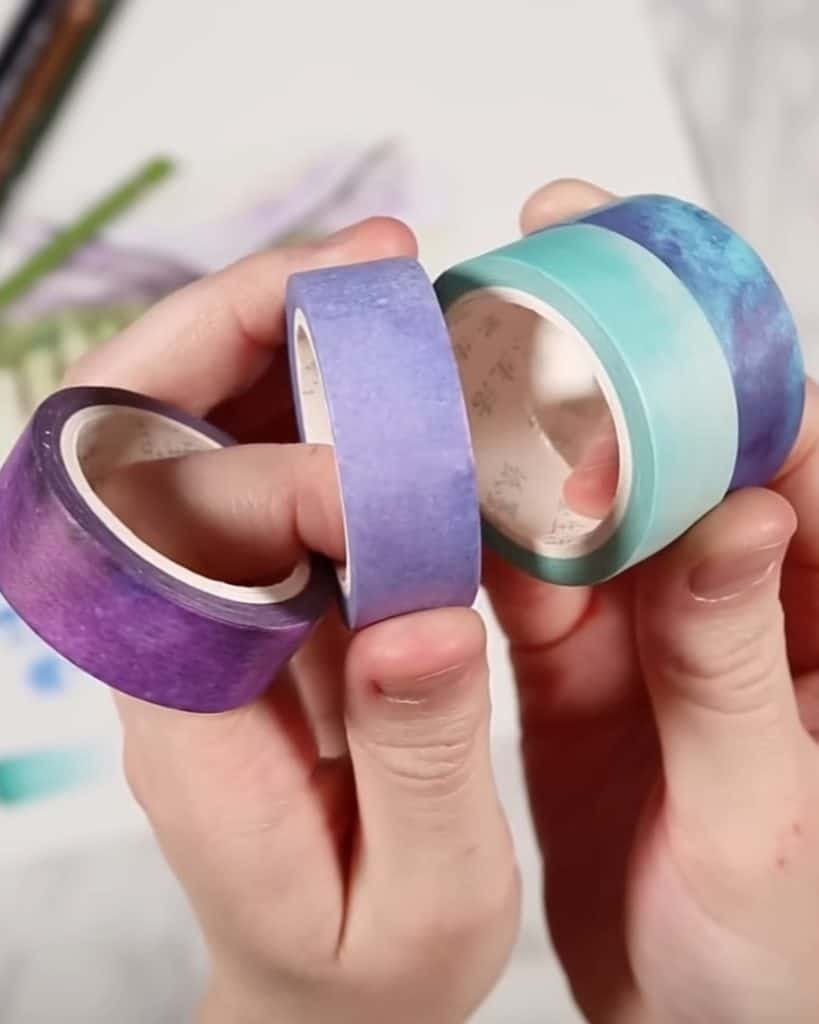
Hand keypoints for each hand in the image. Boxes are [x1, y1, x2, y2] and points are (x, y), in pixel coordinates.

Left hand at [66, 220, 518, 1023]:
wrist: (317, 986)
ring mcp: (213, 608)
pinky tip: (400, 370)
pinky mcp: (266, 599)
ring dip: (281, 342)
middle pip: (143, 448)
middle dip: (237, 334)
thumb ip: (421, 764)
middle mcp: (172, 642)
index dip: (278, 480)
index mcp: (185, 723)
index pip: (170, 547)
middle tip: (361, 267)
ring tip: (382, 283)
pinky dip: (329, 402)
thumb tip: (427, 608)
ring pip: (203, 435)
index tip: (403, 486)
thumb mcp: (419, 900)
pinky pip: (273, 471)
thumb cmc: (358, 961)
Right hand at [484, 179, 818, 1022]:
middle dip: (598, 370)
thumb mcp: (770, 820)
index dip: (721, 353)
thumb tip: (741, 512)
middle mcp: (735, 604)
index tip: (645, 272)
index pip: (786, 452)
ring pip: (581, 516)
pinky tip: (434, 509)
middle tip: (523, 283)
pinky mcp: (578, 675)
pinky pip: (526, 595)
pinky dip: (481, 554)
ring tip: (452, 379)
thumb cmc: (781, 956)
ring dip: (520, 456)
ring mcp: (647, 635)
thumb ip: (742, 667)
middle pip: (666, 458)